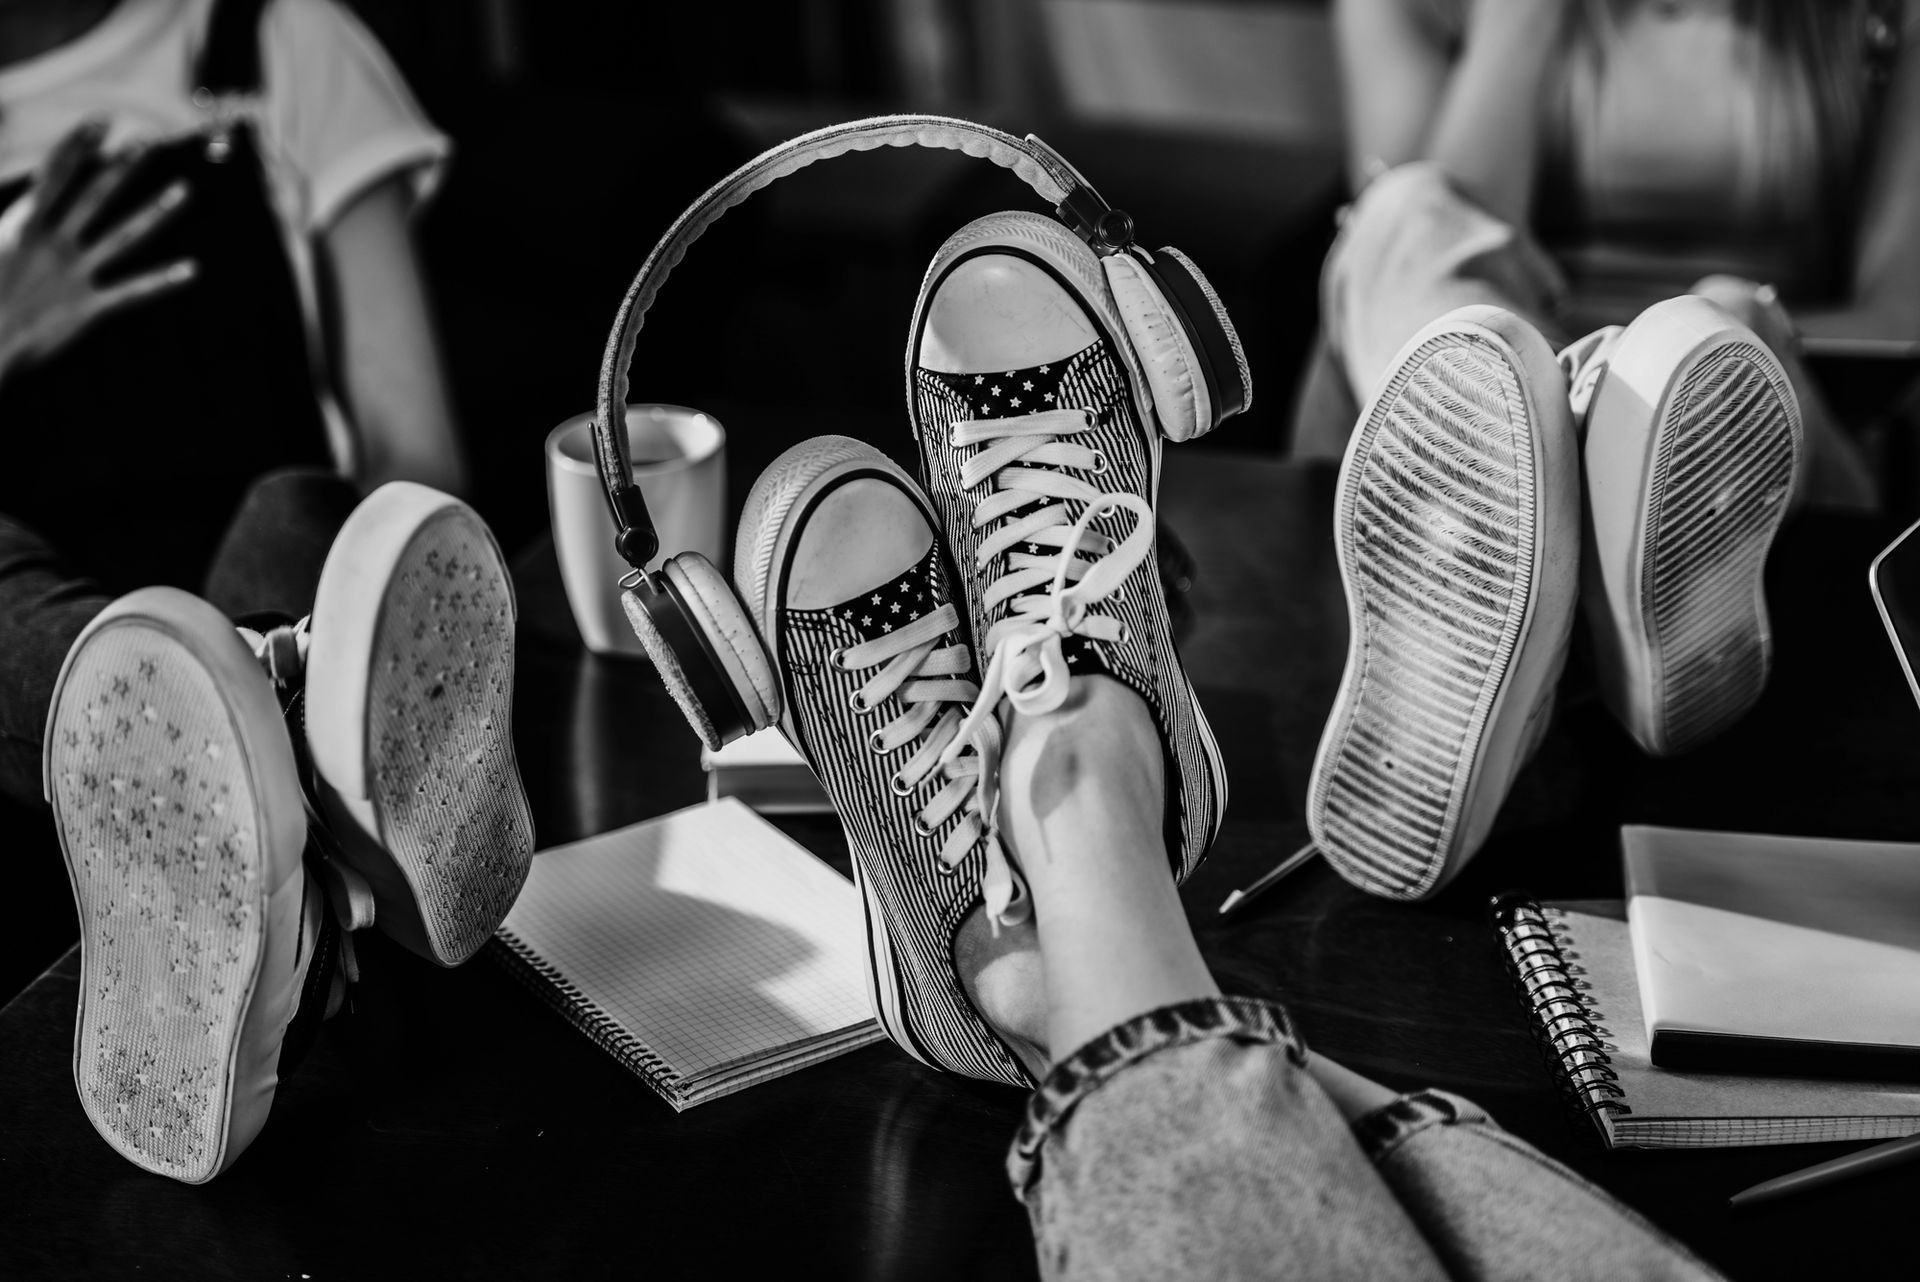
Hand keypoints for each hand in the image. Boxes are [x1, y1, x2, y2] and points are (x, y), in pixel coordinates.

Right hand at [0, 119, 196, 385]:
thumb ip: (7, 221)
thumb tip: (17, 209)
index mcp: (20, 226)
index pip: (55, 176)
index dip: (79, 147)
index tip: (100, 122)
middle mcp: (52, 245)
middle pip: (94, 196)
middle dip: (120, 167)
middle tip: (147, 140)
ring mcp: (74, 275)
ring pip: (124, 236)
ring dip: (155, 212)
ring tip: (185, 190)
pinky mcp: (87, 307)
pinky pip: (132, 291)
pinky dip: (162, 281)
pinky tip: (192, 269)